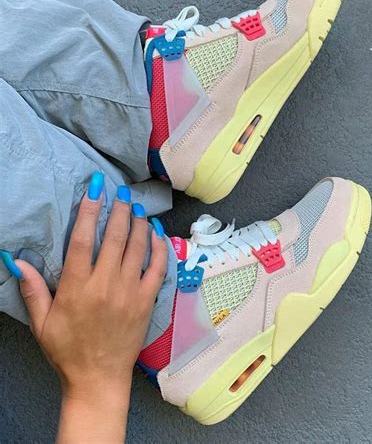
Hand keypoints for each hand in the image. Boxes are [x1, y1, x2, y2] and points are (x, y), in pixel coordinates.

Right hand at [15, 173, 166, 442]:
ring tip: (137, 207)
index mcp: (77, 287)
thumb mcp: (42, 322)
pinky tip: (157, 233)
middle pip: (115, 238)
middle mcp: (105, 284)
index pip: (83, 239)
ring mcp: (130, 292)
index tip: (96, 190)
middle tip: (122, 192)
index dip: (89, 210)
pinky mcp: (147, 301)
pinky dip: (159, 248)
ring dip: (139, 224)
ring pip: (138, 248)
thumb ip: (32, 289)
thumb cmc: (67, 349)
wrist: (98, 377)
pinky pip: (158, 268)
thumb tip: (15, 259)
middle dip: (119, 211)